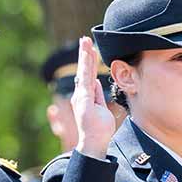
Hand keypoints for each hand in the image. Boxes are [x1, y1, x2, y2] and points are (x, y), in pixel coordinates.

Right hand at [72, 36, 114, 158]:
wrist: (94, 142)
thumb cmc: (99, 129)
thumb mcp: (101, 108)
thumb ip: (97, 95)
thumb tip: (96, 82)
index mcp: (85, 96)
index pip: (87, 74)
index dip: (88, 61)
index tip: (89, 49)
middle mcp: (80, 94)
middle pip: (83, 69)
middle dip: (84, 53)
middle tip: (84, 39)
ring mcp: (81, 96)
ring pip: (84, 71)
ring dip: (84, 55)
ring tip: (85, 41)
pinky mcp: (83, 99)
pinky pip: (86, 79)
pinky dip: (86, 66)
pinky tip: (88, 56)